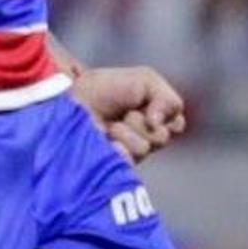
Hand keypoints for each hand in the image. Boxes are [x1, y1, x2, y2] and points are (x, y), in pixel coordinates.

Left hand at [70, 64, 187, 163]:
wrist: (70, 98)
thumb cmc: (104, 88)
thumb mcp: (145, 80)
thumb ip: (167, 99)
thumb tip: (160, 125)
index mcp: (154, 120)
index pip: (176, 123)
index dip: (164, 111)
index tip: (144, 102)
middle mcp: (144, 139)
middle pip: (163, 136)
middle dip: (141, 119)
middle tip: (122, 114)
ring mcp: (129, 156)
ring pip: (146, 146)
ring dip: (126, 131)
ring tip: (109, 126)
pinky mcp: (115, 168)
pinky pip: (130, 160)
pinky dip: (119, 147)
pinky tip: (106, 141)